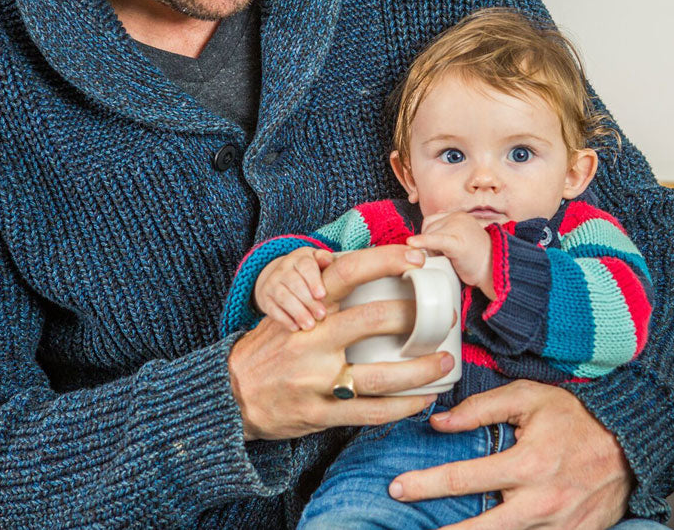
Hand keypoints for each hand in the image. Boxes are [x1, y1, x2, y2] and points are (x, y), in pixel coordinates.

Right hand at [228, 245, 453, 440]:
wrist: (228, 395)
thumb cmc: (268, 349)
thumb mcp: (288, 312)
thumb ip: (326, 300)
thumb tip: (376, 282)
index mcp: (306, 308)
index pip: (348, 272)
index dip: (386, 260)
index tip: (417, 260)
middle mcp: (311, 339)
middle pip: (372, 320)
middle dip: (415, 318)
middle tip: (442, 318)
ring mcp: (315, 379)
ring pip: (380, 375)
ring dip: (420, 370)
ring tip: (444, 362)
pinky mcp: (320, 413)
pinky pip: (371, 412)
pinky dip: (403, 406)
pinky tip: (423, 398)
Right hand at [253, 246, 332, 330]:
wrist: (281, 278)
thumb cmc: (309, 273)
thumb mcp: (318, 262)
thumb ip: (325, 260)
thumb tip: (328, 261)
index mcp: (300, 258)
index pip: (306, 266)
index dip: (314, 281)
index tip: (322, 295)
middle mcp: (283, 268)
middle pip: (295, 284)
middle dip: (308, 301)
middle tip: (321, 315)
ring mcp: (272, 283)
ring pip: (283, 297)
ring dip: (297, 312)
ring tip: (310, 325)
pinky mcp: (265, 298)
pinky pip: (272, 309)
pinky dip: (284, 319)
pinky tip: (295, 327)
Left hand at [389, 381, 631, 529]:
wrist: (631, 444)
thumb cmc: (578, 417)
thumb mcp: (529, 398)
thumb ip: (482, 408)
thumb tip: (440, 423)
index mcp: (528, 464)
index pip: (463, 479)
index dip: (425, 486)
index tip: (397, 488)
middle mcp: (540, 503)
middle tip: (409, 529)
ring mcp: (556, 527)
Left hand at [407, 212, 494, 299]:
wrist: (495, 271)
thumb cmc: (478, 260)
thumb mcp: (461, 239)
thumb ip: (446, 232)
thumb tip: (428, 230)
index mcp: (459, 216)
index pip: (430, 222)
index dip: (428, 237)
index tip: (436, 250)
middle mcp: (458, 217)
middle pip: (428, 228)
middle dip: (429, 245)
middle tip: (444, 258)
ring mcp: (458, 228)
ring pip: (429, 235)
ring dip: (432, 250)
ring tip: (448, 259)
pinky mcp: (457, 242)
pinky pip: (436, 240)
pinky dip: (422, 242)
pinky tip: (412, 243)